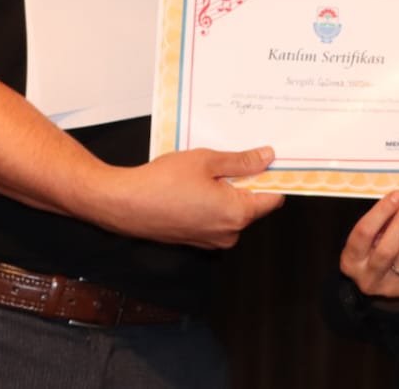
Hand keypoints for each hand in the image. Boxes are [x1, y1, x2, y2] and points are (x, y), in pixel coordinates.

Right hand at [104, 146, 284, 248]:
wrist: (125, 204)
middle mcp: (228, 233)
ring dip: (226, 191)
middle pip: (252, 203)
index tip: (272, 161)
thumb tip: (266, 157)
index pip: (273, 198)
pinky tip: (194, 186)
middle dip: (246, 181)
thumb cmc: (162, 183)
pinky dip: (212, 202)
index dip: (273, 177)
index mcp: (237, 214)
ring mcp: (212, 240)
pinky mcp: (197, 240)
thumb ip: (241, 161)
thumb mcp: (207, 161)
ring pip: (232, 210)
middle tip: (229, 159)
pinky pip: (215, 218)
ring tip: (205, 171)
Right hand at [338, 190, 398, 298]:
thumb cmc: (372, 253)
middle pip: (388, 247)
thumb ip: (379, 222)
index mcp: (351, 261)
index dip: (381, 212)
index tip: (397, 195)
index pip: (364, 233)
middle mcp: (369, 277)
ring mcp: (392, 287)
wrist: (382, 286)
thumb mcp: (367, 239)